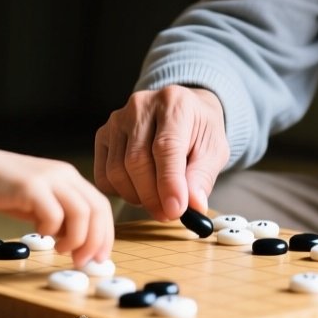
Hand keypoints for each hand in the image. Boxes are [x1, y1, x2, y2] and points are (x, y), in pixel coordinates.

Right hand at [0, 146, 113, 266]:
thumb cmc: (4, 190)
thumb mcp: (40, 203)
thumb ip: (60, 218)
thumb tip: (77, 243)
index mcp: (70, 177)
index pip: (101, 206)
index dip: (105, 234)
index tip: (100, 257)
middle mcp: (64, 174)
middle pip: (97, 209)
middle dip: (96, 241)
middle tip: (84, 261)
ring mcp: (49, 178)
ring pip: (81, 213)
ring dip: (76, 239)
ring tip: (61, 250)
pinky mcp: (31, 186)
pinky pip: (53, 214)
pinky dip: (50, 230)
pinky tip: (39, 232)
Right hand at [92, 85, 226, 220]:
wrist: (184, 112)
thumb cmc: (199, 131)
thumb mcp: (214, 150)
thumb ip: (203, 177)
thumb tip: (193, 206)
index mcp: (174, 103)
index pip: (166, 147)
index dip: (169, 183)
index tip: (176, 210)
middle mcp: (141, 106)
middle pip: (136, 161)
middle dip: (152, 196)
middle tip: (168, 214)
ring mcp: (117, 120)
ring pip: (117, 170)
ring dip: (137, 197)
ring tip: (158, 201)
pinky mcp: (103, 135)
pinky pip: (103, 175)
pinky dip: (120, 192)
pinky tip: (140, 190)